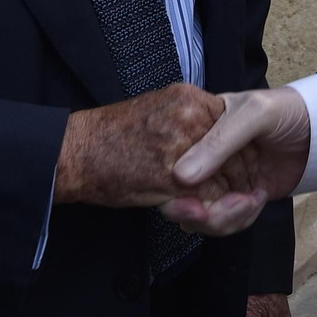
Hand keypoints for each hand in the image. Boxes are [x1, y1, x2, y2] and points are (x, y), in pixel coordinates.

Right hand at [56, 84, 224, 207]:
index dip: (240, 157)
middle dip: (238, 183)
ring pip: (224, 181)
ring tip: (217, 211)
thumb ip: (191, 126)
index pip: (233, 129)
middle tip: (238, 200)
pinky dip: (206, 213)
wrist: (76, 151)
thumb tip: (218, 151)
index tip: (238, 176)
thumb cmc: (113, 137)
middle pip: (237, 155)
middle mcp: (192, 115)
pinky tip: (196, 216)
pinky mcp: (171, 176)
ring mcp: (182, 143)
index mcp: (191, 99)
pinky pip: (205, 199)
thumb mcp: (160, 113)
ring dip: (225, 203)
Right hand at [163, 87, 311, 234]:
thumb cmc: (285, 110)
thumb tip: (179, 176)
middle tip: (211, 216)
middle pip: (181, 196)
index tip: (182, 204)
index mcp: (197, 129)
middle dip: (197, 213)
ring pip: (203, 215)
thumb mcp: (253, 114)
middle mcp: (204, 157)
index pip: (168, 162)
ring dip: (223, 218)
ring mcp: (221, 180)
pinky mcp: (238, 197)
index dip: (170, 188)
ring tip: (249, 202)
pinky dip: (240, 218)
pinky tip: (258, 199)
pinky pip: (227, 221)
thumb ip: (219, 143)